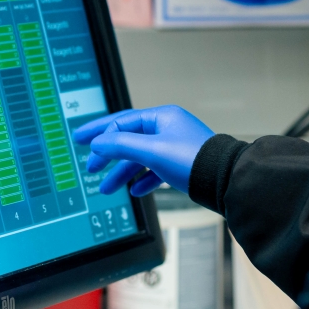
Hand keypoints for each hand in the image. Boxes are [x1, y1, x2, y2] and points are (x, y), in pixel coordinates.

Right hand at [73, 106, 214, 196]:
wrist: (225, 181)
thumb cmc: (194, 160)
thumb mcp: (152, 151)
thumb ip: (121, 145)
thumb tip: (98, 142)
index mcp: (161, 118)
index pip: (122, 121)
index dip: (100, 132)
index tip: (83, 142)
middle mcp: (168, 129)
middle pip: (129, 139)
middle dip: (108, 155)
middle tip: (91, 167)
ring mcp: (175, 147)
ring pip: (141, 157)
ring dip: (122, 172)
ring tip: (106, 188)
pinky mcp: (181, 165)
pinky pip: (155, 170)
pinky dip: (143, 179)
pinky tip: (135, 190)